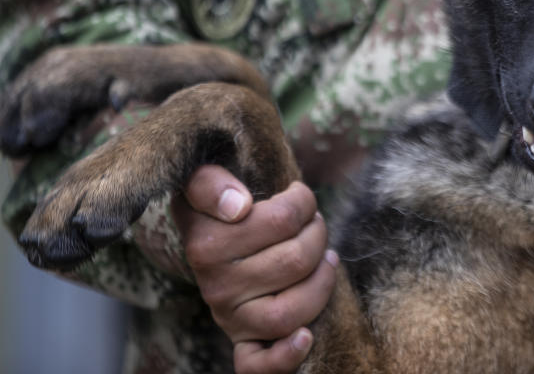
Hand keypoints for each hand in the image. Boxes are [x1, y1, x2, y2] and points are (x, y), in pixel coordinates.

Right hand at [172, 165, 337, 373]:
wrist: (207, 239)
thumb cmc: (220, 205)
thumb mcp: (205, 181)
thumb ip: (211, 183)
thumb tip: (238, 206)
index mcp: (205, 244)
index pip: (280, 220)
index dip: (301, 203)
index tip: (299, 196)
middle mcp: (215, 285)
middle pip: (295, 261)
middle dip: (317, 235)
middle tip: (315, 224)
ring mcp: (229, 318)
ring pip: (290, 310)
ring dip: (321, 280)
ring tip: (326, 258)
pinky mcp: (243, 342)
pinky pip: (258, 365)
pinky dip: (287, 354)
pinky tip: (307, 334)